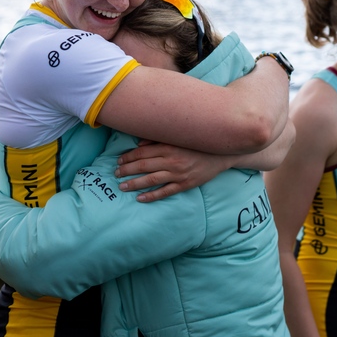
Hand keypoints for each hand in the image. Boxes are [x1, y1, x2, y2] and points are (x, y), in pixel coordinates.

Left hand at [114, 142, 231, 201]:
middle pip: (143, 166)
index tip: (119, 160)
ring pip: (151, 180)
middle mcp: (172, 160)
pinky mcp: (185, 184)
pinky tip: (140, 198)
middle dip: (127, 170)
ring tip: (122, 186)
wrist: (221, 155)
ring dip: (135, 183)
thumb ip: (158, 140)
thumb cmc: (197, 144)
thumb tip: (139, 144)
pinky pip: (165, 192)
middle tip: (116, 173)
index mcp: (169, 146)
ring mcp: (179, 174)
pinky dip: (151, 196)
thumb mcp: (178, 138)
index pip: (143, 152)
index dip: (129, 157)